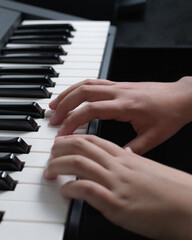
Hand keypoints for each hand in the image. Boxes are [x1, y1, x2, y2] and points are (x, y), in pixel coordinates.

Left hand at [44, 135, 191, 239]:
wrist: (187, 204)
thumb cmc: (169, 188)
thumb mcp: (143, 169)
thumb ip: (125, 165)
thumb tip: (112, 165)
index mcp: (124, 156)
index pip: (93, 140)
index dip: (73, 138)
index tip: (62, 141)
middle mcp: (118, 165)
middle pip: (82, 146)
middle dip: (60, 146)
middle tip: (50, 153)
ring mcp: (116, 183)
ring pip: (79, 163)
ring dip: (59, 165)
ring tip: (50, 170)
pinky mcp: (116, 203)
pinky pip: (86, 189)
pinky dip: (71, 188)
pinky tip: (65, 191)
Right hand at [49, 78, 191, 153]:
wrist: (181, 97)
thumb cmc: (170, 115)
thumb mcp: (155, 137)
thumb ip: (135, 149)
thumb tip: (117, 158)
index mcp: (126, 106)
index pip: (91, 109)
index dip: (73, 121)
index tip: (63, 133)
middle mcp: (119, 92)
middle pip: (83, 92)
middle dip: (64, 105)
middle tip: (53, 119)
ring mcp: (118, 86)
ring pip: (86, 83)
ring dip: (68, 93)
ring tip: (55, 104)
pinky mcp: (119, 84)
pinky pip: (94, 82)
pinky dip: (79, 88)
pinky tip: (72, 95)